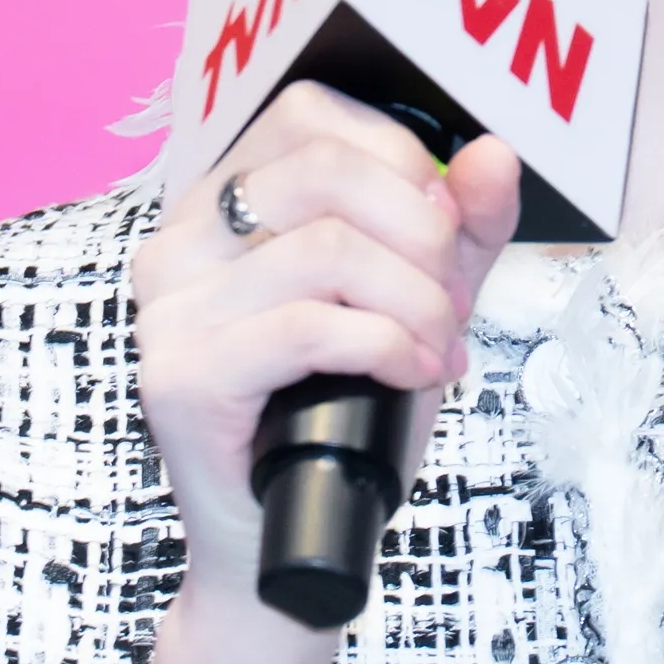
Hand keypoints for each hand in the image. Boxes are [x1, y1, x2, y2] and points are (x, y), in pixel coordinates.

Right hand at [131, 82, 522, 599]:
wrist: (285, 547)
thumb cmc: (342, 420)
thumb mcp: (415, 306)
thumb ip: (459, 231)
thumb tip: (494, 155)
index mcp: (221, 206)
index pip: (311, 116)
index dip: (400, 161)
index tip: (442, 231)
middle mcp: (180, 243)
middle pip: (324, 171)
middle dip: (421, 235)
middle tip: (450, 302)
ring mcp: (169, 310)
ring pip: (326, 249)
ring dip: (417, 302)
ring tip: (439, 350)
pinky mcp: (181, 376)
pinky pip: (307, 325)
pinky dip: (386, 346)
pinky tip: (411, 374)